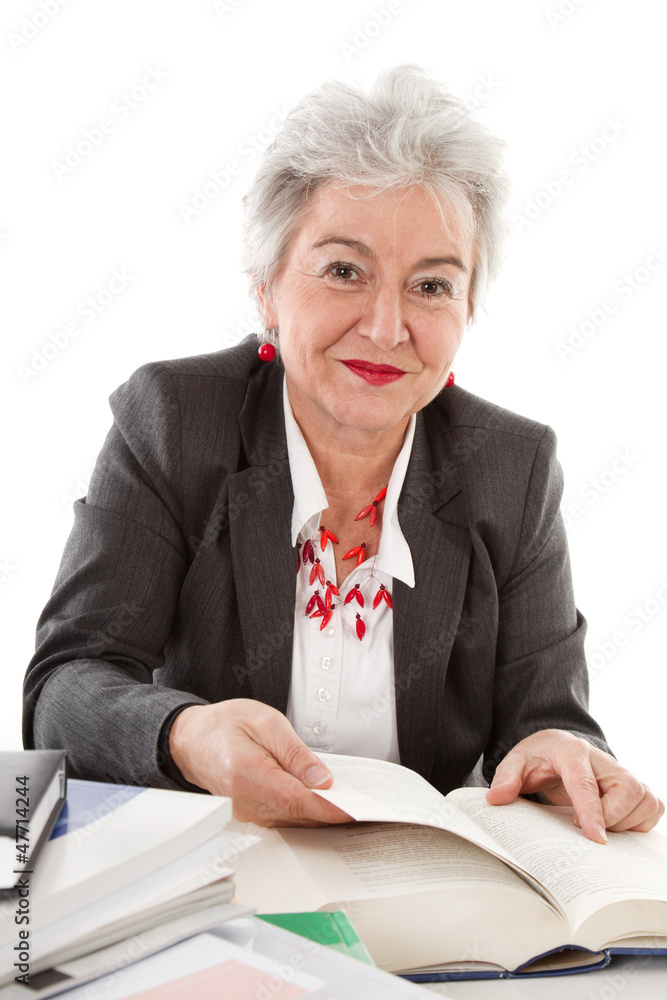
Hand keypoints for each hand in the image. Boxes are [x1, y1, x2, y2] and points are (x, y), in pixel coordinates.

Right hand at [168, 698, 351, 827]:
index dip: (329, 808)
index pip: (296, 800)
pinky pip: (285, 819)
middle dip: (334, 813)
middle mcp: (244, 803)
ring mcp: (246, 814)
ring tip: (355, 805)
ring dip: (323, 815)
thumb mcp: (265, 721)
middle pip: (299, 815)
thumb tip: (322, 780)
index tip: (357, 810)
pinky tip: (327, 803)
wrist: (192, 740)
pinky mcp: (251, 816)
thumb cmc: (225, 725)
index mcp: (246, 775)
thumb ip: (294, 752)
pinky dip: (307, 813)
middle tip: (369, 808)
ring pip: (294, 821)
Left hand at [486, 729, 664, 842]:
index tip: (596, 838)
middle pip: (627, 790)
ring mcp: (622, 772)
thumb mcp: (516, 762)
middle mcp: (603, 760)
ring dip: (626, 822)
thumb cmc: (539, 758)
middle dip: (611, 817)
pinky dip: (639, 823)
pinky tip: (615, 825)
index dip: (592, 811)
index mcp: (571, 752)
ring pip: (645, 800)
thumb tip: (496, 799)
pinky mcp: (636, 787)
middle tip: (582, 826)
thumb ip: (506, 778)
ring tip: (597, 825)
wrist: (557, 747)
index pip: (585, 782)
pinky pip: (653, 808)